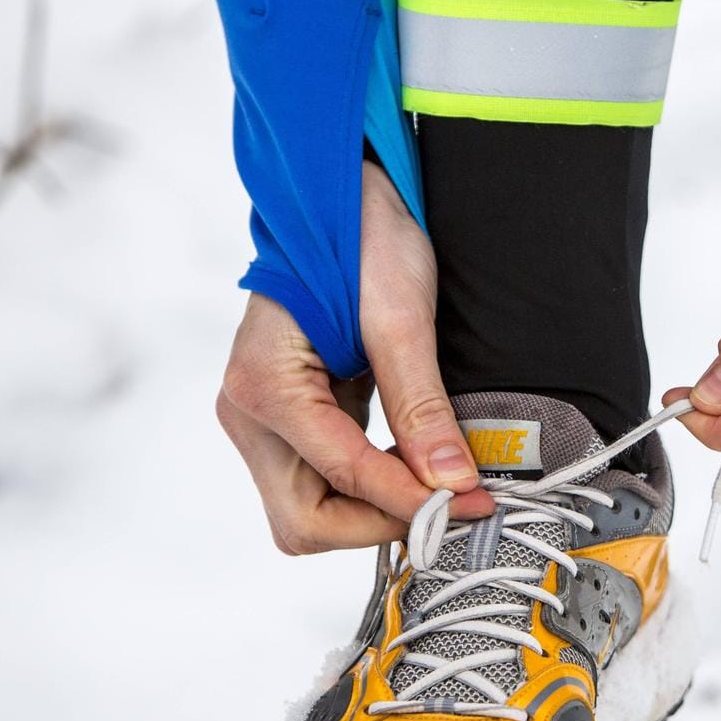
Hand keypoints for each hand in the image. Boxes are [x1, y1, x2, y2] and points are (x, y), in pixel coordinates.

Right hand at [215, 160, 492, 554]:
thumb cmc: (361, 240)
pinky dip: (371, 490)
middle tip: (454, 507)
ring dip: (375, 513)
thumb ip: (421, 407)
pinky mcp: (290, 423)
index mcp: (263, 387)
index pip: (342, 475)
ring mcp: (263, 424)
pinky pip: (323, 485)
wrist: (339, 197)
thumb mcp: (400, 318)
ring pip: (311, 514)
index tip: (472, 505)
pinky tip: (416, 467)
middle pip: (307, 521)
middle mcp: (249, 416)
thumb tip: (452, 480)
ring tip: (441, 487)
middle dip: (380, 523)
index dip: (411, 500)